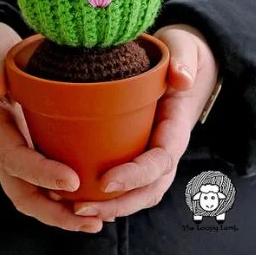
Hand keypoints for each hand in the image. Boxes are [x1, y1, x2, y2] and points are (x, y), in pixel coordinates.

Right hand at [0, 22, 101, 232]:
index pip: (14, 158)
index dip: (41, 173)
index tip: (71, 181)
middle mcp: (4, 146)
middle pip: (22, 192)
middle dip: (54, 211)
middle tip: (91, 220)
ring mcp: (18, 151)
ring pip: (34, 194)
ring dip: (63, 213)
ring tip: (98, 221)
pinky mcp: (33, 149)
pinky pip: (46, 182)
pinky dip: (68, 197)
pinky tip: (98, 201)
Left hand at [72, 24, 217, 220]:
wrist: (183, 61)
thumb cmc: (181, 53)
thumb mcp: (183, 48)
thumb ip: (183, 60)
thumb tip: (181, 80)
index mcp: (176, 128)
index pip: (160, 162)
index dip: (136, 176)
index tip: (106, 181)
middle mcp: (166, 149)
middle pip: (149, 190)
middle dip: (118, 205)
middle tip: (80, 208)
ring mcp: (152, 155)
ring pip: (137, 194)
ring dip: (109, 208)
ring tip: (72, 209)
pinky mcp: (137, 153)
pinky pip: (125, 184)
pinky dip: (105, 197)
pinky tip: (73, 198)